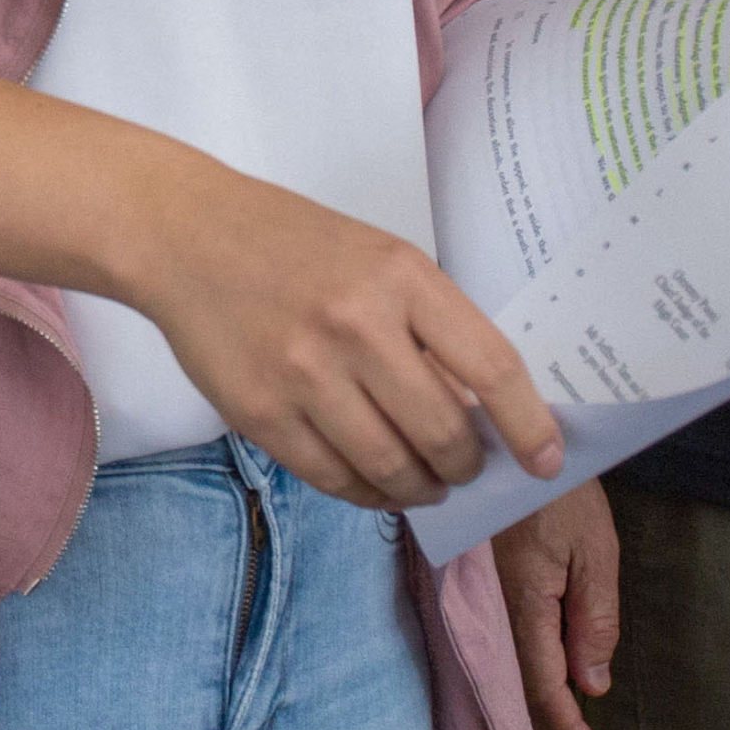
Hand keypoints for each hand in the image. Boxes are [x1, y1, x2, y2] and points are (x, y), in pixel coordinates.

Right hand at [116, 171, 561, 512]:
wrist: (185, 236)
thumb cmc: (291, 244)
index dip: (527, 424)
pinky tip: (376, 485)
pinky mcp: (260, 412)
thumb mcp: (377, 258)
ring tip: (424, 485)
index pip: (490, 366)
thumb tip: (479, 412)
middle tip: (466, 471)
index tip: (545, 458)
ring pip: (390, 466)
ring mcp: (304, 373)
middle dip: (466, 467)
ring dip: (419, 489)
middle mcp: (356, 325)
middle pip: (443, 431)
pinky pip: (333, 477)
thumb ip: (426, 325)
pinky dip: (366, 493)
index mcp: (401, 276)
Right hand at [491, 485, 619, 729]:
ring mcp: (485, 591)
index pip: (545, 684)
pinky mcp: (483, 576)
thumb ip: (593, 620)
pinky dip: (527, 655)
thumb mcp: (596, 552)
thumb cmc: (563, 490)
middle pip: (523, 677)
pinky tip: (545, 657)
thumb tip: (592, 684)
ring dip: (540, 686)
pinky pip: (505, 630)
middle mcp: (497, 606)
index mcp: (528, 603)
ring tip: (569, 712)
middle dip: (552, 715)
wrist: (507, 439)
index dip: (567, 726)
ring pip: (513, 656)